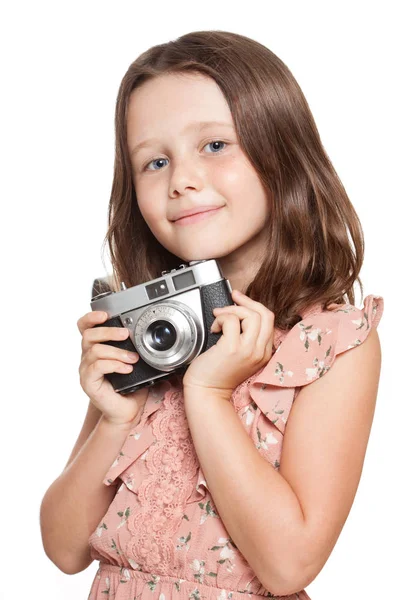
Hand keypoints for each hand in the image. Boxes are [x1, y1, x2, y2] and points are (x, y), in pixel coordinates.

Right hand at [77, 311, 148, 427]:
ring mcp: (86, 370)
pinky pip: (97, 367)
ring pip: (95, 350)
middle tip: (126, 334)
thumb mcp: (134, 361)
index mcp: (95, 348)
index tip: (105, 315)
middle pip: (88, 335)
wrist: (127, 411)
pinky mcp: (88, 383)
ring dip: (117, 351)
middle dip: (109, 331)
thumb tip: (149, 334)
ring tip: (132, 358)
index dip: (91, 317)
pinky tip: (126, 369)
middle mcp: (87, 357)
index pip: (84, 327)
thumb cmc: (131, 385)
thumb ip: (135, 347)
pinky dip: (114, 365)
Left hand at [182, 289, 274, 396]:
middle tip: (233, 298)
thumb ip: (246, 337)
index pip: (269, 320)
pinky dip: (221, 318)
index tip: (240, 300)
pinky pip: (231, 320)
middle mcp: (260, 351)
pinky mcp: (232, 348)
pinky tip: (214, 328)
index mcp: (265, 353)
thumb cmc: (218, 372)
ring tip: (219, 319)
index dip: (254, 305)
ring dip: (232, 310)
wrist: (207, 392)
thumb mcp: (241, 355)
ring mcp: (248, 350)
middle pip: (265, 314)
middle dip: (247, 301)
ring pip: (251, 315)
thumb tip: (239, 311)